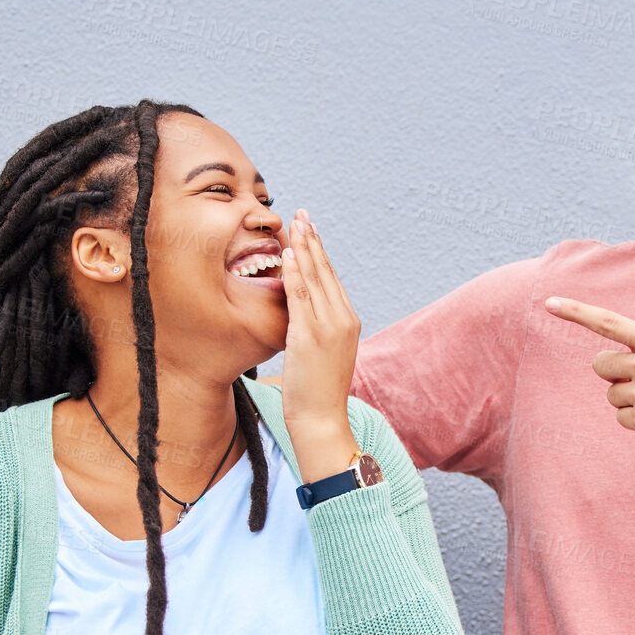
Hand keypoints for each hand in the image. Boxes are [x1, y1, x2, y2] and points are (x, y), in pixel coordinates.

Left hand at [278, 209, 360, 482]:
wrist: (321, 419)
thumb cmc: (317, 392)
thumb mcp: (321, 354)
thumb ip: (315, 329)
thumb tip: (301, 316)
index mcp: (348, 322)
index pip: (332, 279)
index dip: (319, 253)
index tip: (309, 231)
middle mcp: (343, 319)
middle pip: (326, 271)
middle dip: (312, 241)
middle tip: (302, 214)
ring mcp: (328, 326)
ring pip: (315, 277)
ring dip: (303, 247)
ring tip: (295, 223)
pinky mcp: (310, 334)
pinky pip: (301, 295)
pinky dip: (294, 271)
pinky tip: (286, 253)